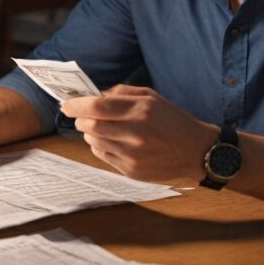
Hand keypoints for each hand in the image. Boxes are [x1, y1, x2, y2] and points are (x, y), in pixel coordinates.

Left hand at [61, 85, 215, 181]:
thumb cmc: (173, 121)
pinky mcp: (132, 171)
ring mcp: (133, 155)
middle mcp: (135, 133)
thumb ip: (121, 93)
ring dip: (89, 132)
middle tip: (80, 116)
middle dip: (80, 119)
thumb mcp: (152, 97)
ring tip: (99, 128)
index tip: (66, 104)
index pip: (97, 106)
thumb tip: (94, 95)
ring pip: (94, 141)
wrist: (197, 152)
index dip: (76, 104)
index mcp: (141, 110)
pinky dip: (99, 146)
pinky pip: (103, 156)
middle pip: (91, 125)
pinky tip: (111, 141)